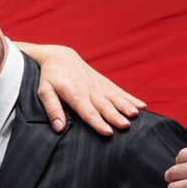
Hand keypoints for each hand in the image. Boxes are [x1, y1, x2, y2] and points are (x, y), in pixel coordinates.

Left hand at [23, 41, 146, 135]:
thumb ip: (52, 109)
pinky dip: (131, 98)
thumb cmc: (50, 77)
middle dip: (115, 116)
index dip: (98, 122)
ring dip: (126, 106)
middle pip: (104, 105)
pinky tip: (142, 106)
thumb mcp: (44, 91)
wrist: (59, 56)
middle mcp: (89, 89)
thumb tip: (59, 127)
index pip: (87, 111)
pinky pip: (119, 91)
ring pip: (115, 97)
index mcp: (75, 94)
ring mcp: (99, 85)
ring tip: (136, 114)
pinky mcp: (104, 82)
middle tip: (126, 125)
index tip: (108, 132)